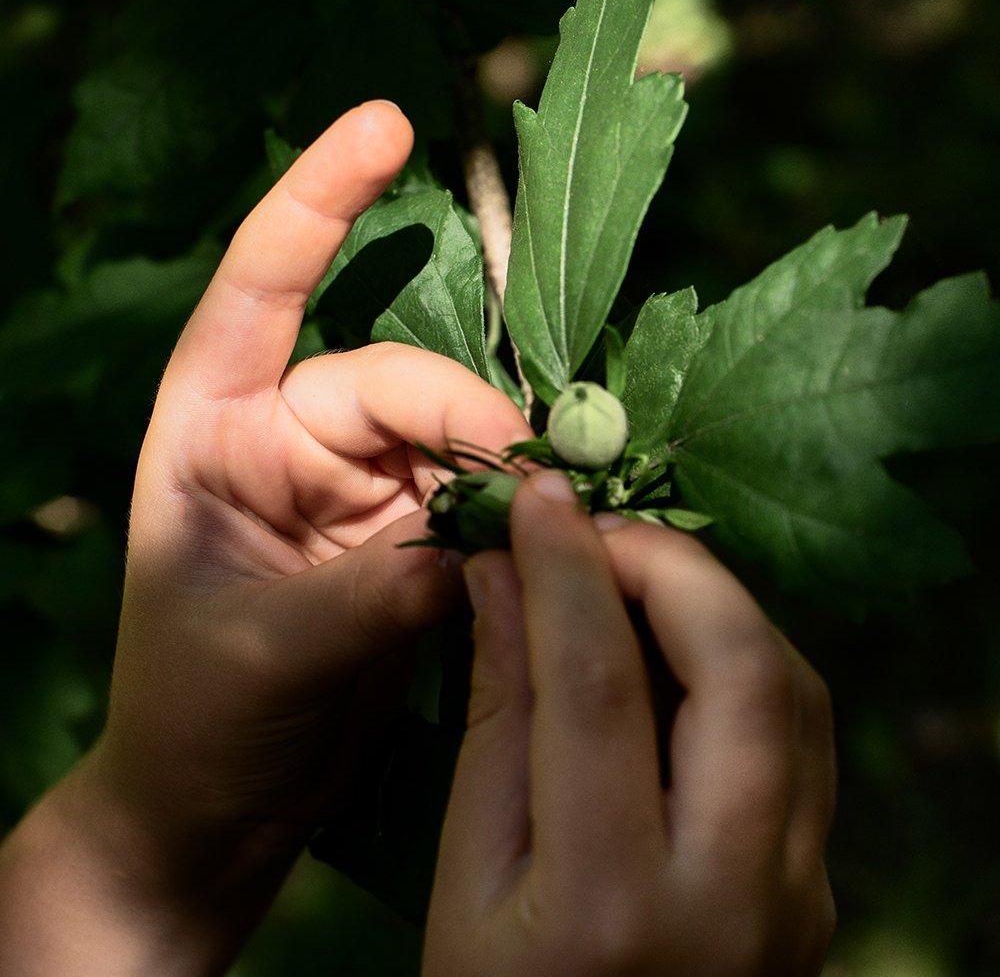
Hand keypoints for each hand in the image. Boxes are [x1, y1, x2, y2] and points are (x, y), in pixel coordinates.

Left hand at [0, 102, 527, 975]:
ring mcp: (355, 485)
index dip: (318, 200)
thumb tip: (488, 550)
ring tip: (557, 519)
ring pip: (450, 440)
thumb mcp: (263, 654)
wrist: (218, 802)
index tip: (385, 123)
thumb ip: (371, 595)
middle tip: (536, 480)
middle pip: (395, 383)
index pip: (261, 288)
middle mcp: (286, 437)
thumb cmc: (196, 718)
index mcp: (214, 431)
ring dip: (503, 472)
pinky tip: (553, 537)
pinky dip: (514, 515)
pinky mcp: (407, 536)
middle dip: (468, 423)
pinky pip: (473, 500)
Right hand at [424, 471, 835, 976]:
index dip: (565, 571)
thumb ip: (495, 718)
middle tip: (592, 532)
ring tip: (625, 579)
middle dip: (669, 565)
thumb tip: (501, 575)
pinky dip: (740, 659)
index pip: (598, 688)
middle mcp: (735, 896)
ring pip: (792, 688)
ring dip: (712, 603)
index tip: (536, 495)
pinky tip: (675, 648)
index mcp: (613, 906)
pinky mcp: (816, 883)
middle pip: (741, 671)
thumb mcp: (467, 880)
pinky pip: (799, 733)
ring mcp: (798, 893)